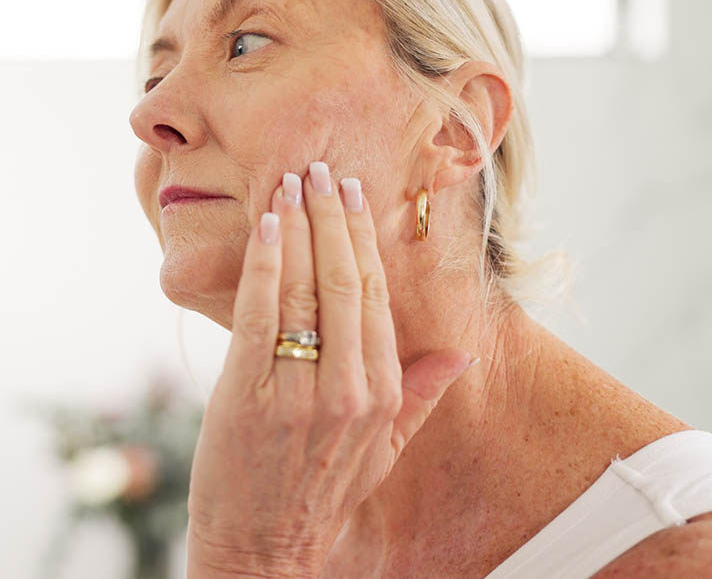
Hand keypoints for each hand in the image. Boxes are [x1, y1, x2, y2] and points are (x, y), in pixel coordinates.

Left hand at [186, 162, 475, 577]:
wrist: (262, 547)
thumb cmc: (320, 493)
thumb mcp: (384, 451)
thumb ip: (422, 397)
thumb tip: (462, 356)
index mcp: (384, 395)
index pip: (376, 297)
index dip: (364, 240)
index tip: (354, 196)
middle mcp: (350, 388)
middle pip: (345, 281)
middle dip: (333, 218)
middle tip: (321, 170)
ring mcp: (299, 390)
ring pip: (304, 289)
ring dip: (297, 227)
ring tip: (290, 183)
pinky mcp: (249, 393)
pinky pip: (260, 313)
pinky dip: (265, 263)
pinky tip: (266, 225)